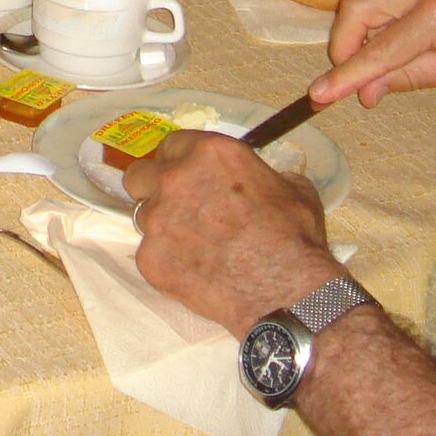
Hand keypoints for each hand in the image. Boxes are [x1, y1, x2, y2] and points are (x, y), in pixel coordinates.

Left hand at [124, 131, 342, 337]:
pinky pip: (150, 254)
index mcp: (208, 152)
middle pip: (141, 174)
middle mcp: (175, 178)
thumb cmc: (294, 238)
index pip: (170, 145)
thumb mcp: (292, 189)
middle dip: (154, 188)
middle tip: (178, 208)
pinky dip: (167, 262)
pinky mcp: (150, 257)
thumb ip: (264, 175)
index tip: (187, 177)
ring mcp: (157, 218)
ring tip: (192, 247)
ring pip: (143, 216)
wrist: (285, 290)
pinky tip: (194, 273)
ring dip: (162, 226)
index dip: (178, 162)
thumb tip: (262, 180)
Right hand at [311, 0, 435, 109]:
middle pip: (355, 8)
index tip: (319, 95)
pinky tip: (397, 35)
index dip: (346, 75)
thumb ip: (406, 78)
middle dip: (342, 45)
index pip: (379, 50)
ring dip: (360, 32)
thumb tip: (364, 93)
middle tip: (350, 74)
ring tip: (377, 58)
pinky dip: (380, 16)